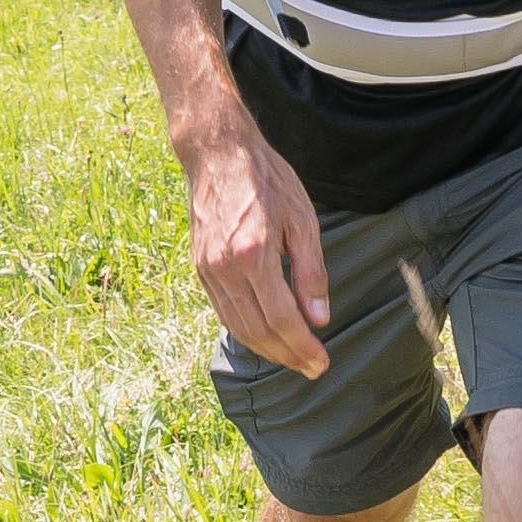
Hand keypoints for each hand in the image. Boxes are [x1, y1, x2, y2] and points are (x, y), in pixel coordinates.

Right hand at [179, 97, 332, 375]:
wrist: (218, 154)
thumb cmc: (266, 179)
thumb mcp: (303, 219)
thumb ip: (311, 272)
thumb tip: (319, 318)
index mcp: (253, 254)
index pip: (280, 318)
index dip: (302, 347)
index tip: (322, 362)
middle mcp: (225, 268)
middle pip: (257, 330)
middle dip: (287, 355)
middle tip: (312, 368)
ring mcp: (208, 270)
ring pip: (237, 326)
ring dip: (267, 349)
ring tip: (292, 358)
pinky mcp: (200, 267)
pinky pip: (223, 311)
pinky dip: (245, 331)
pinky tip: (265, 336)